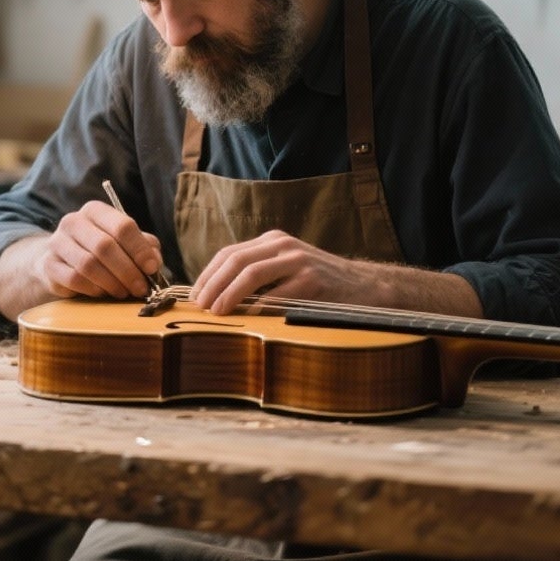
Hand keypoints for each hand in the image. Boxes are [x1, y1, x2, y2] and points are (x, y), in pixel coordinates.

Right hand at [31, 199, 165, 299]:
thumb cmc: (100, 250)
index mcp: (96, 211)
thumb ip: (144, 247)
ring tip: (123, 292)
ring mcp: (57, 242)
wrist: (60, 261)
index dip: (139, 249)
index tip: (151, 268)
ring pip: (89, 264)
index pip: (122, 225)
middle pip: (105, 246)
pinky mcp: (49, 265)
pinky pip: (74, 279)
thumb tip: (154, 262)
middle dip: (127, 271)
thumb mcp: (125, 243)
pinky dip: (94, 289)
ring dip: (112, 283)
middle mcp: (74, 221)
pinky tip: (103, 293)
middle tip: (140, 288)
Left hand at [188, 229, 360, 314]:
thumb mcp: (285, 268)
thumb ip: (258, 274)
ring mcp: (298, 261)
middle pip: (235, 260)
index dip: (208, 274)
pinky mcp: (312, 281)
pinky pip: (278, 295)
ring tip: (216, 312)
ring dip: (228, 294)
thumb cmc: (318, 283)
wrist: (364, 287)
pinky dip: (258, 308)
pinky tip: (247, 319)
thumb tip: (216, 296)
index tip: (195, 296)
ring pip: (252, 273)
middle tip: (200, 306)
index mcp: (272, 241)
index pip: (229, 253)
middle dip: (212, 284)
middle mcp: (283, 245)